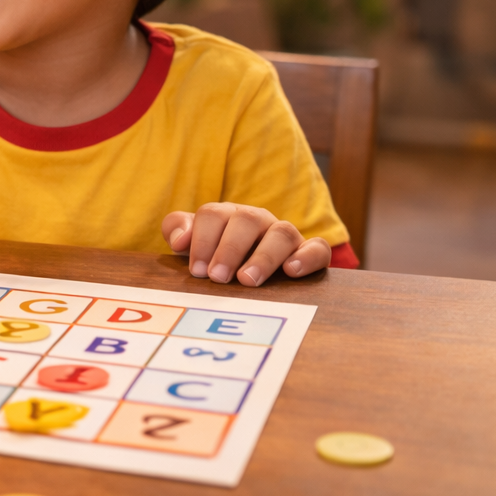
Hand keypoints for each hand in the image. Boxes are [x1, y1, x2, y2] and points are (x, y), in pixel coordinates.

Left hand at [163, 203, 330, 285]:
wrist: (249, 272)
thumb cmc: (215, 255)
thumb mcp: (192, 243)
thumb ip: (177, 230)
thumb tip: (178, 239)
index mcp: (227, 215)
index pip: (213, 215)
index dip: (203, 240)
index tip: (197, 270)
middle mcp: (257, 220)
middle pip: (246, 220)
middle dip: (229, 249)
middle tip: (218, 277)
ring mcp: (284, 235)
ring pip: (282, 233)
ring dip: (264, 256)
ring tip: (247, 280)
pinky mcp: (309, 252)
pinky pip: (318, 248)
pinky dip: (307, 257)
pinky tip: (292, 270)